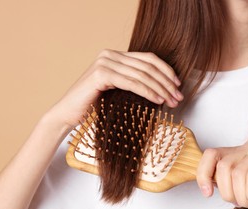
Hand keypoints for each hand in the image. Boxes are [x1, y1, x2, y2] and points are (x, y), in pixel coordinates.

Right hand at [49, 49, 182, 127]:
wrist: (68, 114)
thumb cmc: (95, 106)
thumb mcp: (119, 91)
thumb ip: (135, 83)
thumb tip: (164, 88)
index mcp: (115, 56)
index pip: (148, 59)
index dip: (166, 71)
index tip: (178, 85)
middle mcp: (110, 55)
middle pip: (148, 66)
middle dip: (167, 82)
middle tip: (178, 97)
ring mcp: (104, 62)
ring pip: (142, 74)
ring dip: (161, 89)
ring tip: (171, 101)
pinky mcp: (100, 74)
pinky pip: (131, 83)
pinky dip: (147, 91)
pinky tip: (158, 100)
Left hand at [196, 138, 247, 208]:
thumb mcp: (244, 191)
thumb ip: (228, 183)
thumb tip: (207, 183)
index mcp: (241, 152)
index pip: (211, 155)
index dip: (204, 174)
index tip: (207, 192)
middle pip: (223, 167)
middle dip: (229, 193)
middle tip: (245, 202)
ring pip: (237, 174)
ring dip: (244, 197)